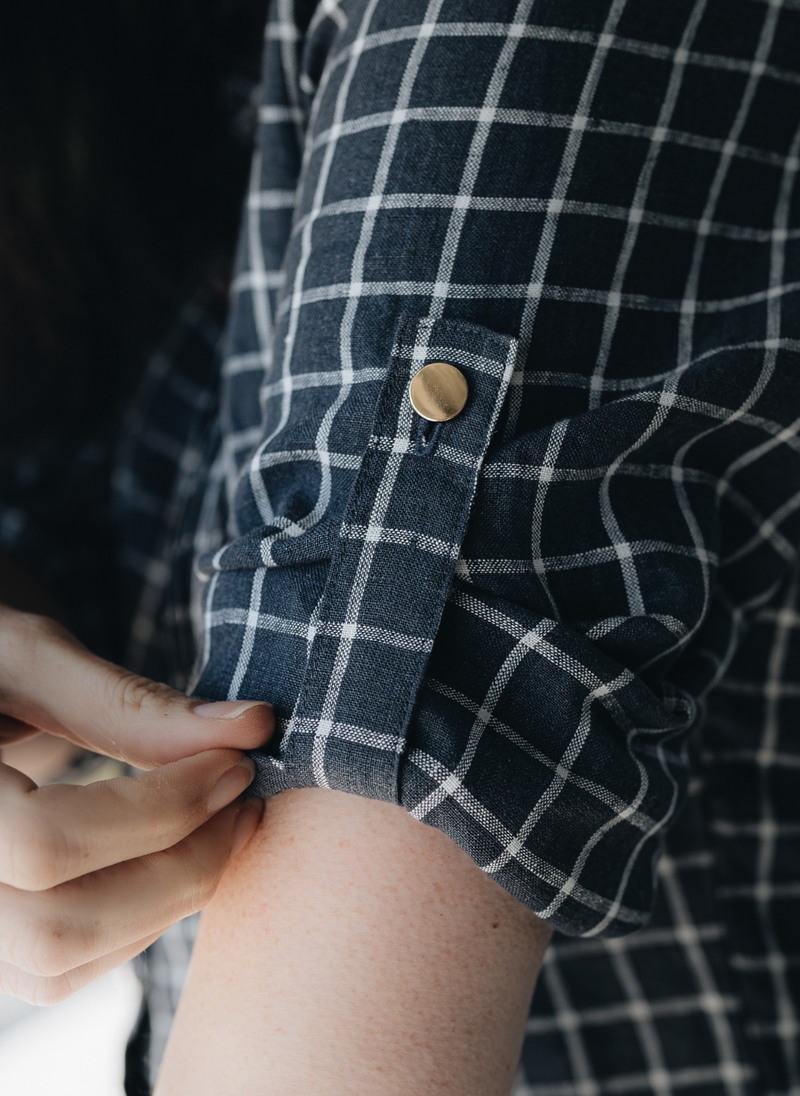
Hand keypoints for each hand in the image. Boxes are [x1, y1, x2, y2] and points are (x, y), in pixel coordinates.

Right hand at [0, 605, 272, 1004]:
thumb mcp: (26, 656)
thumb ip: (130, 703)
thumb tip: (251, 727)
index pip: (45, 843)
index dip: (160, 810)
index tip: (235, 761)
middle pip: (58, 926)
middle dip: (180, 865)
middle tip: (242, 795)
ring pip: (62, 963)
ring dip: (169, 900)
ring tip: (222, 821)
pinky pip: (59, 970)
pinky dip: (137, 922)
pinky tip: (176, 854)